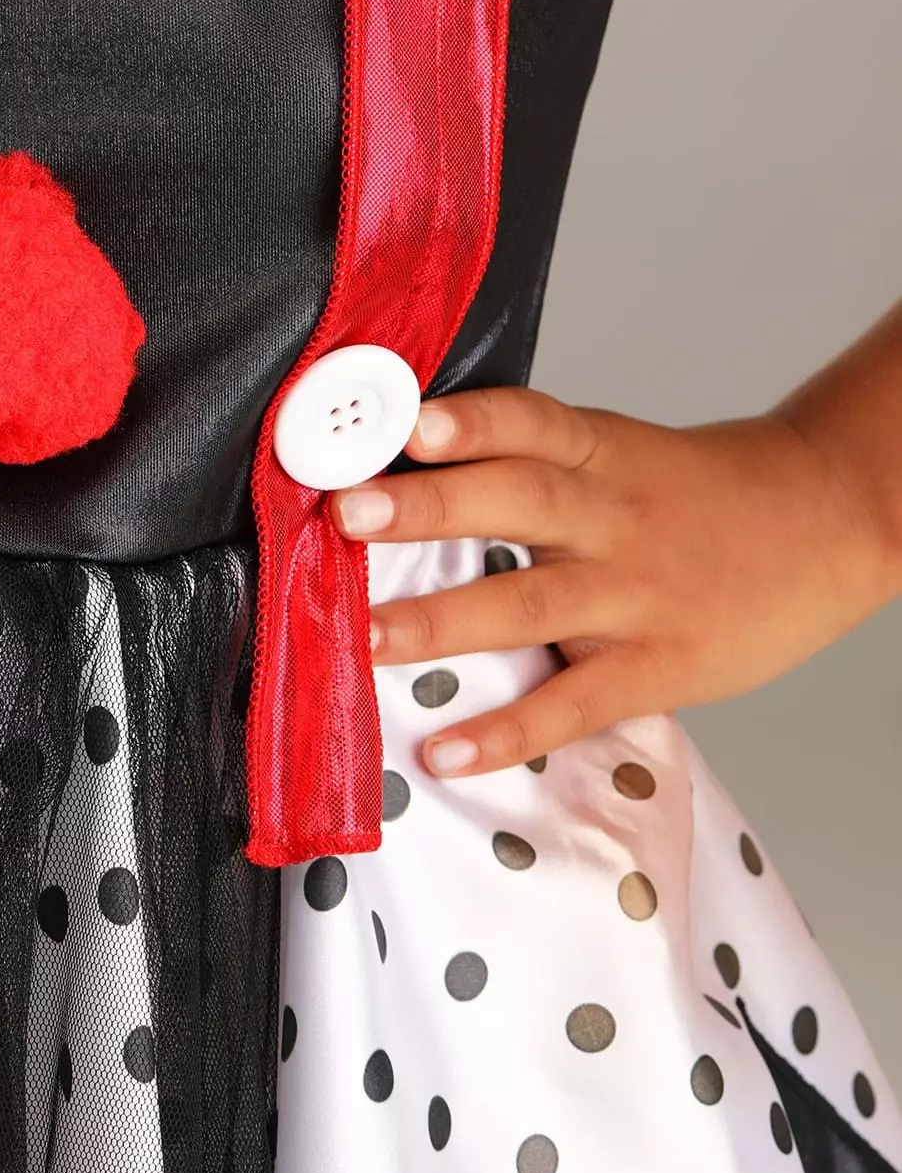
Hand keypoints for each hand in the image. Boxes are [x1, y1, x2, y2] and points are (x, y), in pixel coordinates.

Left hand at [330, 387, 901, 778]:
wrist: (823, 521)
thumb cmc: (694, 491)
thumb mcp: (617, 451)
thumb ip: (529, 459)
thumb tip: (406, 466)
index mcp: (599, 451)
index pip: (530, 423)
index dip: (470, 421)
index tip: (406, 424)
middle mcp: (611, 516)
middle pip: (517, 502)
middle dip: (428, 507)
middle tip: (348, 513)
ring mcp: (635, 595)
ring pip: (530, 603)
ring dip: (441, 621)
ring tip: (366, 636)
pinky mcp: (657, 668)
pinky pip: (573, 703)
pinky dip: (509, 730)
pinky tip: (447, 750)